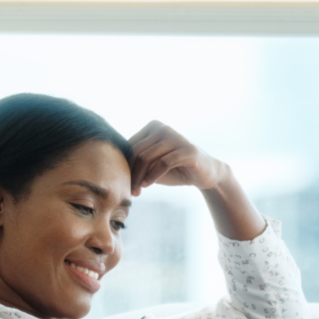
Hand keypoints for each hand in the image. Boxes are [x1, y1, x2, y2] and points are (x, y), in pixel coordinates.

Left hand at [126, 120, 265, 239]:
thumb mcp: (153, 165)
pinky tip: (147, 186)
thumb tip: (112, 168)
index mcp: (152, 127)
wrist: (206, 174)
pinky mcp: (186, 150)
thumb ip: (137, 163)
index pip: (131, 146)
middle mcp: (162, 128)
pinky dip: (152, 176)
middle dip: (131, 173)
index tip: (123, 183)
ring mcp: (175, 137)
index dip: (125, 165)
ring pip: (147, 157)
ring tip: (137, 191)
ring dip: (139, 177)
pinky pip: (163, 163)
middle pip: (137, 151)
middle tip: (130, 190)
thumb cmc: (176, 169)